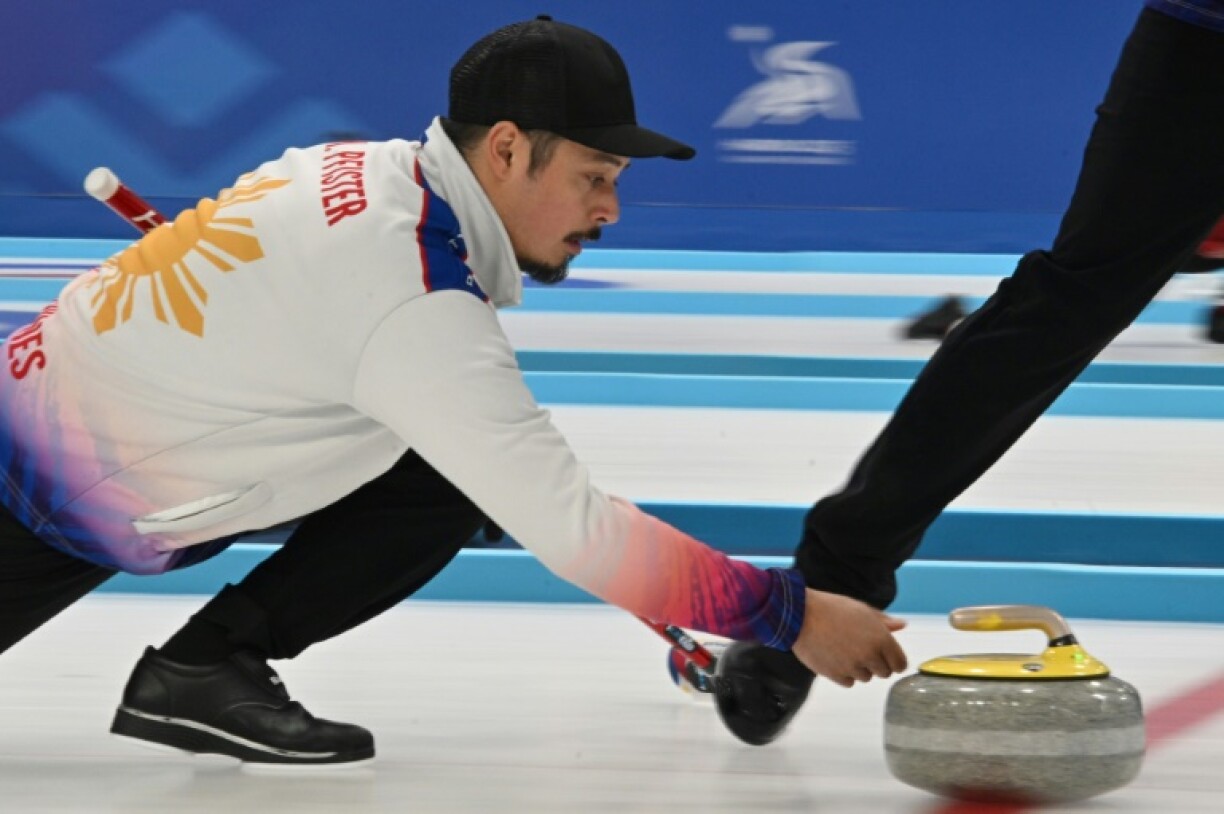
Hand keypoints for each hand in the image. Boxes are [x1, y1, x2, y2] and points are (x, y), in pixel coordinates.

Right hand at [790, 588, 907, 687]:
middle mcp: (870, 655)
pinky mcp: (836, 675)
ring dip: (860, 668)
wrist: (800, 615)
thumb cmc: (831, 608)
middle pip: (884, 673)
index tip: (887, 657)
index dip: (894, 660)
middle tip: (862, 649)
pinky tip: (836, 658)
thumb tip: (902, 625)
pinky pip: (849, 682)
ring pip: (866, 677)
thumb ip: (883, 621)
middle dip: (877, 664)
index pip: (900, 664)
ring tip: (845, 650)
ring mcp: (852, 667)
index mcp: (881, 638)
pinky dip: (845, 674)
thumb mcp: (861, 609)